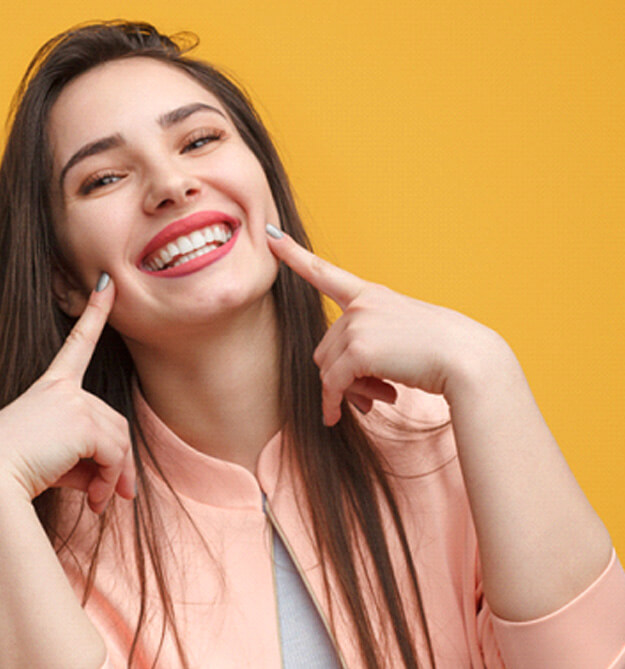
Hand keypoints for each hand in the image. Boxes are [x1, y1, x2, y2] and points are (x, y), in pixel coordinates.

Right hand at [0, 276, 134, 512]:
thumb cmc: (16, 473)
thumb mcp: (57, 462)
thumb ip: (89, 462)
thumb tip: (118, 485)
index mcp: (51, 388)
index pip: (77, 344)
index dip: (94, 314)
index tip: (108, 285)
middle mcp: (64, 389)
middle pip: (115, 421)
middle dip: (121, 462)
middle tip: (119, 496)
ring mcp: (74, 402)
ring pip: (119, 440)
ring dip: (117, 475)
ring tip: (103, 502)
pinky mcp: (82, 422)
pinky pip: (114, 453)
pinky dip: (112, 480)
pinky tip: (96, 501)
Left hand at [267, 228, 507, 425]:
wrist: (467, 359)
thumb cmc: (441, 351)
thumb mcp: (401, 337)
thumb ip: (367, 346)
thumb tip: (336, 384)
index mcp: (372, 295)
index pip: (326, 272)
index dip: (295, 254)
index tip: (272, 234)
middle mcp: (361, 305)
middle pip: (325, 348)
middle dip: (340, 377)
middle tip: (369, 397)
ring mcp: (359, 324)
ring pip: (327, 368)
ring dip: (345, 392)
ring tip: (377, 400)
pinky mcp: (359, 349)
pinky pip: (333, 384)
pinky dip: (335, 403)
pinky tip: (344, 416)